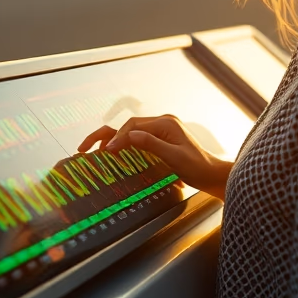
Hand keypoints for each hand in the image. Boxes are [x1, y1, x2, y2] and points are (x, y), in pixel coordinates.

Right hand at [78, 115, 232, 200]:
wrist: (212, 174)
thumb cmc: (197, 168)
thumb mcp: (174, 157)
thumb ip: (151, 144)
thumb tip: (129, 136)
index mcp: (166, 123)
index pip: (133, 126)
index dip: (117, 138)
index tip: (105, 152)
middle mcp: (163, 122)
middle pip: (128, 125)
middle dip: (107, 136)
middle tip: (85, 148)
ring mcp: (162, 130)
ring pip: (130, 130)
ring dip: (113, 138)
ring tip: (94, 150)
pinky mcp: (162, 139)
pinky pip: (138, 137)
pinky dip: (123, 143)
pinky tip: (114, 152)